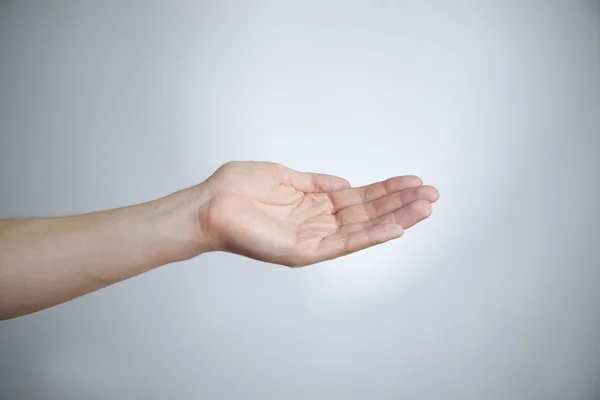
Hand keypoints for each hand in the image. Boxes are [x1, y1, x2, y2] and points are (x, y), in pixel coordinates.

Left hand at [196, 161, 438, 266]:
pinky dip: (370, 236)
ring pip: (362, 229)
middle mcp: (318, 223)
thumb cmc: (238, 189)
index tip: (414, 182)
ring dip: (395, 218)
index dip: (387, 190)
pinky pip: (343, 244)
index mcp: (315, 204)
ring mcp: (313, 238)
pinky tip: (395, 227)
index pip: (360, 198)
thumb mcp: (284, 177)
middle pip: (368, 213)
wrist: (209, 205)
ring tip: (425, 208)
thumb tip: (344, 182)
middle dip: (400, 204)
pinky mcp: (304, 251)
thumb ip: (315, 182)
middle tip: (432, 195)